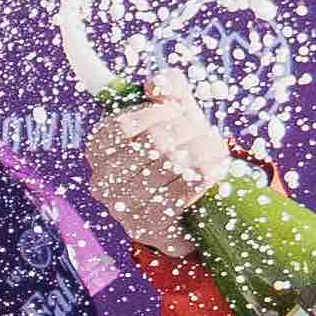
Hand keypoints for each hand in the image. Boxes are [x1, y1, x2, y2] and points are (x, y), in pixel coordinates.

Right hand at [83, 82, 237, 251]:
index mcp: (99, 152)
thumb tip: (157, 84)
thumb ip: (167, 90)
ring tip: (216, 148)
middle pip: (151, 145)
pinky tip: (215, 168)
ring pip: (168, 168)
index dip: (155, 114)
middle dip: (186, 131)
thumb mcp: (173, 115)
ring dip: (201, 152)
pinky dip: (203, 177)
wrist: (193, 202)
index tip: (176, 111)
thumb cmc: (178, 150)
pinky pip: (180, 197)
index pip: (121, 125)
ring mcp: (124, 211)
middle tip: (204, 130)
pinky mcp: (151, 232)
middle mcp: (104, 184)